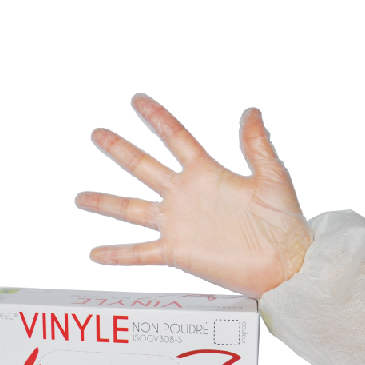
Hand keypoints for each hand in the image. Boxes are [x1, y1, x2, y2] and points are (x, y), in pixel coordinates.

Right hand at [75, 94, 311, 298]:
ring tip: (79, 198)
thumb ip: (257, 146)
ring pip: (133, 209)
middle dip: (120, 150)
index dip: (156, 118)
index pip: (175, 138)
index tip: (137, 99)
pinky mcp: (177, 253)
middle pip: (144, 167)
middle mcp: (186, 196)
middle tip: (96, 133)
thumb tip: (250, 110)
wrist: (285, 264)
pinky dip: (118, 254)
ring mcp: (178, 225)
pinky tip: (95, 254)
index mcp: (206, 174)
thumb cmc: (285, 223)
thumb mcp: (273, 178)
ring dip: (106, 203)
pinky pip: (141, 253)